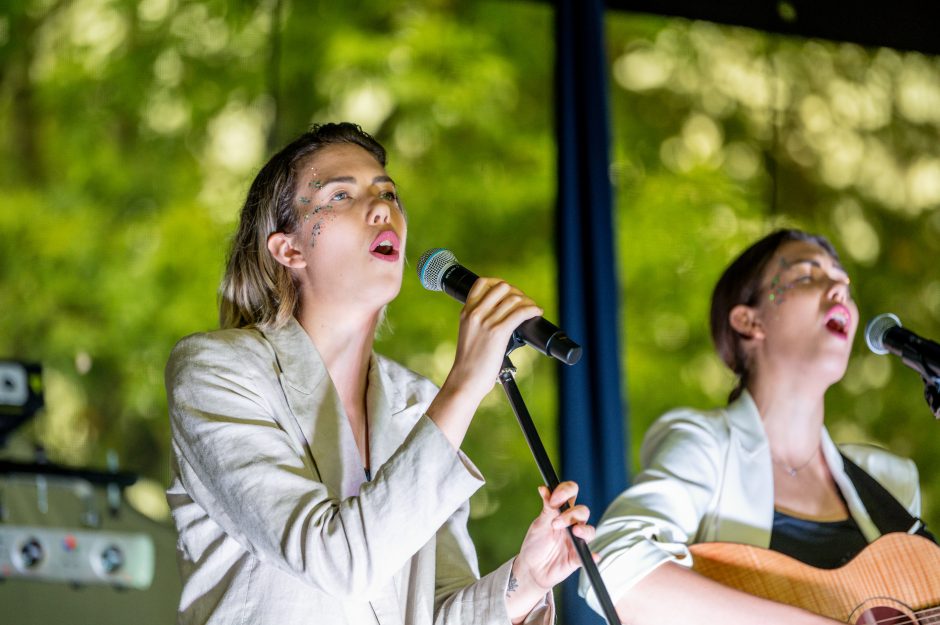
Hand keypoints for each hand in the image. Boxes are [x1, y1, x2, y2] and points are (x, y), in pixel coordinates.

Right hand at [448, 277, 541, 399]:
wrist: (465, 379)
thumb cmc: (469, 362)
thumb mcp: (468, 333)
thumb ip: (478, 321)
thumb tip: (500, 315)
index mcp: (466, 311)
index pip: (482, 283)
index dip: (499, 283)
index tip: (508, 292)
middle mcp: (475, 313)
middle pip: (501, 287)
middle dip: (516, 292)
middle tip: (522, 302)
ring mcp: (486, 322)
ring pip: (513, 298)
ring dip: (527, 301)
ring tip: (532, 309)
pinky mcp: (498, 332)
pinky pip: (520, 312)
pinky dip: (532, 309)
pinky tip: (536, 312)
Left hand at [505, 481, 594, 622]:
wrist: (531, 568)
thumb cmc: (536, 543)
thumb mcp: (539, 524)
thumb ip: (546, 508)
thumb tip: (544, 488)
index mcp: (562, 512)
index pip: (571, 493)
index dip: (565, 492)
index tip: (554, 499)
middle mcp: (573, 524)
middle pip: (583, 511)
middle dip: (571, 514)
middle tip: (555, 524)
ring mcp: (577, 541)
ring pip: (590, 531)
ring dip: (584, 530)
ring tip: (574, 532)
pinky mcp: (578, 558)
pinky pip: (589, 556)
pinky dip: (593, 556)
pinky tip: (594, 556)